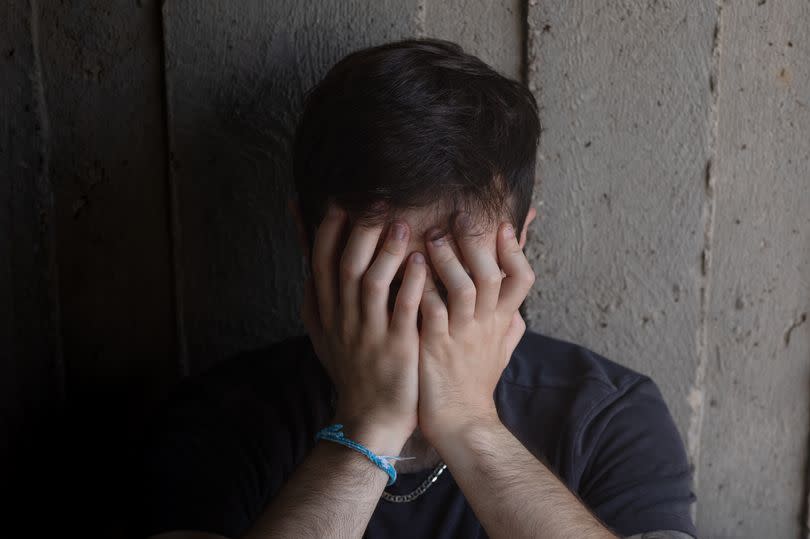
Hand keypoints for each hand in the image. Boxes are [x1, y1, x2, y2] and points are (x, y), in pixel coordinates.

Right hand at [301, 203, 426, 454]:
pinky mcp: (396, 348)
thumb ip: (315, 304)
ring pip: (371, 283)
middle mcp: (343, 319)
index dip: (328, 231)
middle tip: (377, 201)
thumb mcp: (324, 338)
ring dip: (386, 250)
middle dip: (358, 230)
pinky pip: (402, 310)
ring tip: (402, 223)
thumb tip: (307, 271)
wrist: (370, 419)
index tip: (340, 203)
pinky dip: (412, 283)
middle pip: (345, 265)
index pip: (321, 264)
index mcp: (327, 313)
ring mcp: (369, 334)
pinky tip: (422, 262)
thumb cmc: (352, 373)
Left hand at [417, 213, 533, 447]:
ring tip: (431, 237)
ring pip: (465, 288)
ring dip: (448, 260)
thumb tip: (518, 309)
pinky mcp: (436, 347)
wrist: (459, 421)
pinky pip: (431, 311)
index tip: (504, 225)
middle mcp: (486, 324)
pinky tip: (408, 269)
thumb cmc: (475, 382)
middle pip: (492, 275)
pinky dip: (422, 288)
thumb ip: (509, 325)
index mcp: (501, 321)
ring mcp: (462, 335)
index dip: (515, 250)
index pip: (522, 279)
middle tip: (460, 216)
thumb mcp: (500, 351)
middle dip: (477, 242)